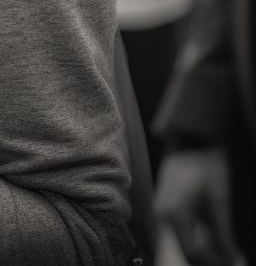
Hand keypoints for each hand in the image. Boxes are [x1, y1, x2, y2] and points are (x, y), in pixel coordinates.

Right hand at [155, 147, 241, 265]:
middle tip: (231, 257)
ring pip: (181, 241)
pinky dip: (195, 237)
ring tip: (224, 249)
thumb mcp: (220, 199)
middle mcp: (162, 213)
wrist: (191, 142)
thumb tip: (236, 259)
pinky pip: (178, 230)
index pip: (193, 250)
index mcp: (174, 211)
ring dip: (202, 249)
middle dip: (208, 258)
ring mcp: (160, 209)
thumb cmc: (207, 166)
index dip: (215, 260)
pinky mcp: (163, 206)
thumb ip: (224, 232)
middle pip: (185, 248)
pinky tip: (210, 236)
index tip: (235, 262)